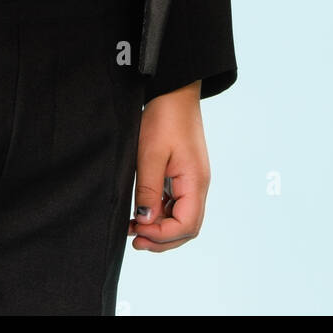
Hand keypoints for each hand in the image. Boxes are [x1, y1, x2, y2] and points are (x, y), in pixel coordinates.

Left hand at [128, 80, 209, 251]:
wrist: (174, 92)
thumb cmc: (164, 117)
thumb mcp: (150, 154)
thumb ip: (148, 189)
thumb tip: (145, 222)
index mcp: (195, 182)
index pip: (187, 225)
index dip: (162, 235)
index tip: (137, 230)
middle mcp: (198, 185)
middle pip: (187, 227)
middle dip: (162, 239)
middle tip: (135, 240)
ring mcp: (192, 181)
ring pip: (182, 218)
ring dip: (160, 228)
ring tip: (135, 229)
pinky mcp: (184, 175)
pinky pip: (176, 204)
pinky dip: (161, 214)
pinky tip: (142, 212)